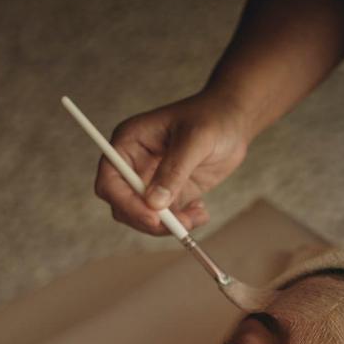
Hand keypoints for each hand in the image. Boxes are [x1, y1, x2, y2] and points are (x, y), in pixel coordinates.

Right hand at [93, 91, 250, 235]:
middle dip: (149, 220)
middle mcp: (134, 164)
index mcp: (130, 143)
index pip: (110, 181)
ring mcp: (152, 181)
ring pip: (145, 217)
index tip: (153, 217)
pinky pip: (167, 219)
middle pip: (123, 205)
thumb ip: (174, 170)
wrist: (233, 121)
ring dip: (170, 225)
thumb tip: (154, 203)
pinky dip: (183, 223)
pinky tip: (200, 211)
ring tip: (198, 214)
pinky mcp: (170, 194)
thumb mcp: (195, 139)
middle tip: (180, 224)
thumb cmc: (212, 118)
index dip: (125, 202)